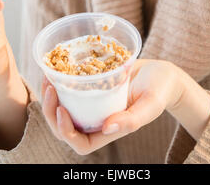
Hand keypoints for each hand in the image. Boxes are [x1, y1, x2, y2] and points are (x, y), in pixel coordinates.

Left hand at [41, 59, 187, 155]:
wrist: (162, 73)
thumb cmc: (160, 90)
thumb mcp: (151, 105)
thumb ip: (132, 119)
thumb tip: (107, 128)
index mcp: (110, 130)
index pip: (80, 143)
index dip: (65, 131)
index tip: (61, 109)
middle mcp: (98, 120)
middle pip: (65, 127)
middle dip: (51, 111)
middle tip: (49, 88)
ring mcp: (94, 104)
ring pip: (65, 108)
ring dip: (51, 97)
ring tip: (47, 76)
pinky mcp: (93, 87)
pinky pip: (72, 89)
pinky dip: (61, 81)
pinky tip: (56, 66)